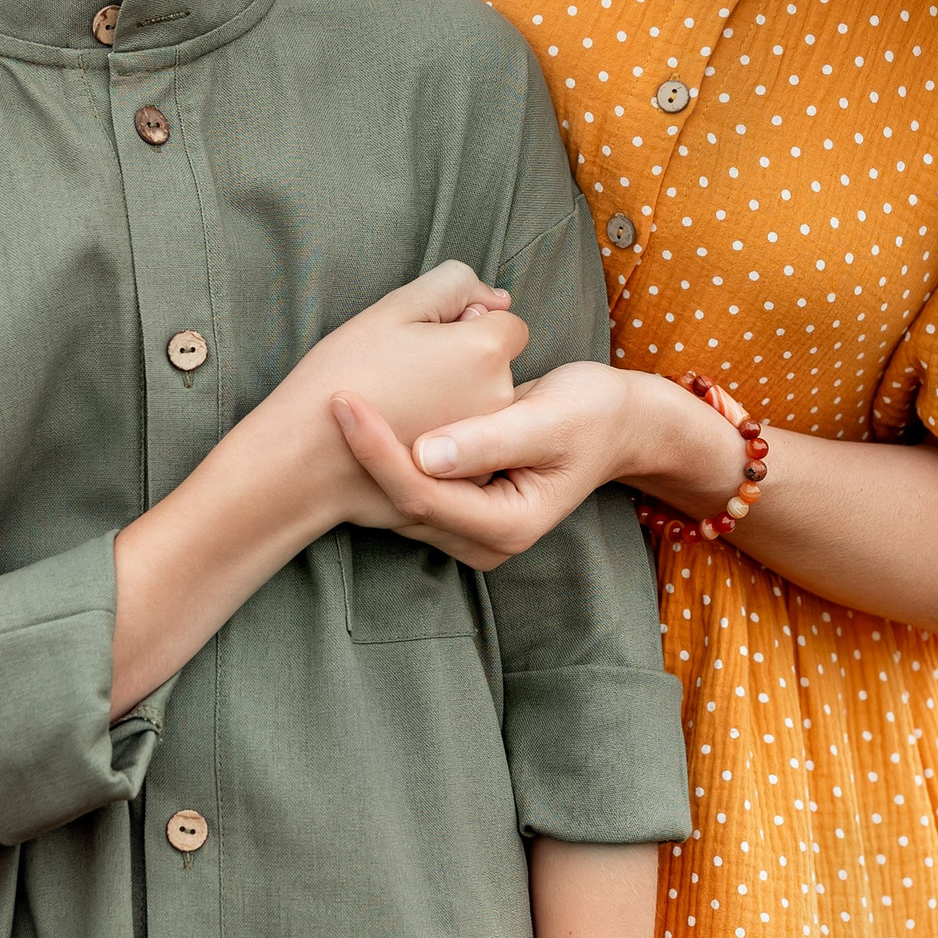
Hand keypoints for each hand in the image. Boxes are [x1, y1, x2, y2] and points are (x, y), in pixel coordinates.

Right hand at [252, 262, 529, 535]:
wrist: (306, 457)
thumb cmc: (344, 374)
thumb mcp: (395, 307)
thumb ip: (455, 285)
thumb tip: (498, 299)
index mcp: (485, 352)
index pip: (505, 325)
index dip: (466, 325)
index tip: (425, 340)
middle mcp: (498, 399)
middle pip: (496, 366)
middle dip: (464, 362)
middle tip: (404, 370)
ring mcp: (486, 444)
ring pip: (482, 406)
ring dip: (455, 397)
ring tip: (399, 402)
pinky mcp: (467, 481)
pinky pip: (468, 447)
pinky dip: (446, 437)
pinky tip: (403, 434)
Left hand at [330, 361, 743, 565]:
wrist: (614, 420)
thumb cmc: (590, 413)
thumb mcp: (549, 420)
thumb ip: (491, 439)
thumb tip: (426, 453)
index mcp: (505, 526)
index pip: (420, 495)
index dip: (377, 450)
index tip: (343, 401)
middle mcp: (482, 539)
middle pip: (401, 501)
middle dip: (362, 452)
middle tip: (322, 397)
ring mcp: (469, 527)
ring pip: (398, 495)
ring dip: (368, 449)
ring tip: (333, 398)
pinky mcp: (458, 504)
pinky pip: (410, 482)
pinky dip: (387, 447)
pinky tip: (364, 409)